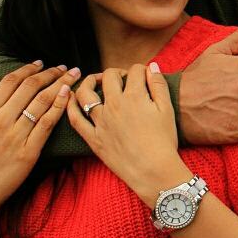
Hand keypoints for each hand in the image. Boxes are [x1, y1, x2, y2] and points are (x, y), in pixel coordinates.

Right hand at [0, 62, 75, 236]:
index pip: (10, 82)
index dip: (27, 69)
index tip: (40, 63)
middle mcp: (1, 122)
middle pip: (30, 88)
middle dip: (50, 73)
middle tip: (63, 66)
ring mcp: (15, 136)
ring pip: (42, 102)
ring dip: (60, 84)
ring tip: (72, 74)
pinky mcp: (29, 152)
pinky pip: (47, 124)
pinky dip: (59, 106)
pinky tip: (68, 94)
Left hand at [67, 64, 186, 206]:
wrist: (153, 170)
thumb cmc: (163, 141)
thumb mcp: (167, 109)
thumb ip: (159, 85)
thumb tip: (151, 66)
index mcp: (134, 96)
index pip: (134, 71)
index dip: (141, 70)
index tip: (143, 76)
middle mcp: (114, 105)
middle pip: (109, 76)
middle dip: (117, 72)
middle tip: (123, 79)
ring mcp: (101, 122)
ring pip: (86, 93)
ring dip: (89, 81)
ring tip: (96, 81)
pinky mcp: (93, 138)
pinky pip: (75, 120)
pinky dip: (70, 106)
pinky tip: (71, 98)